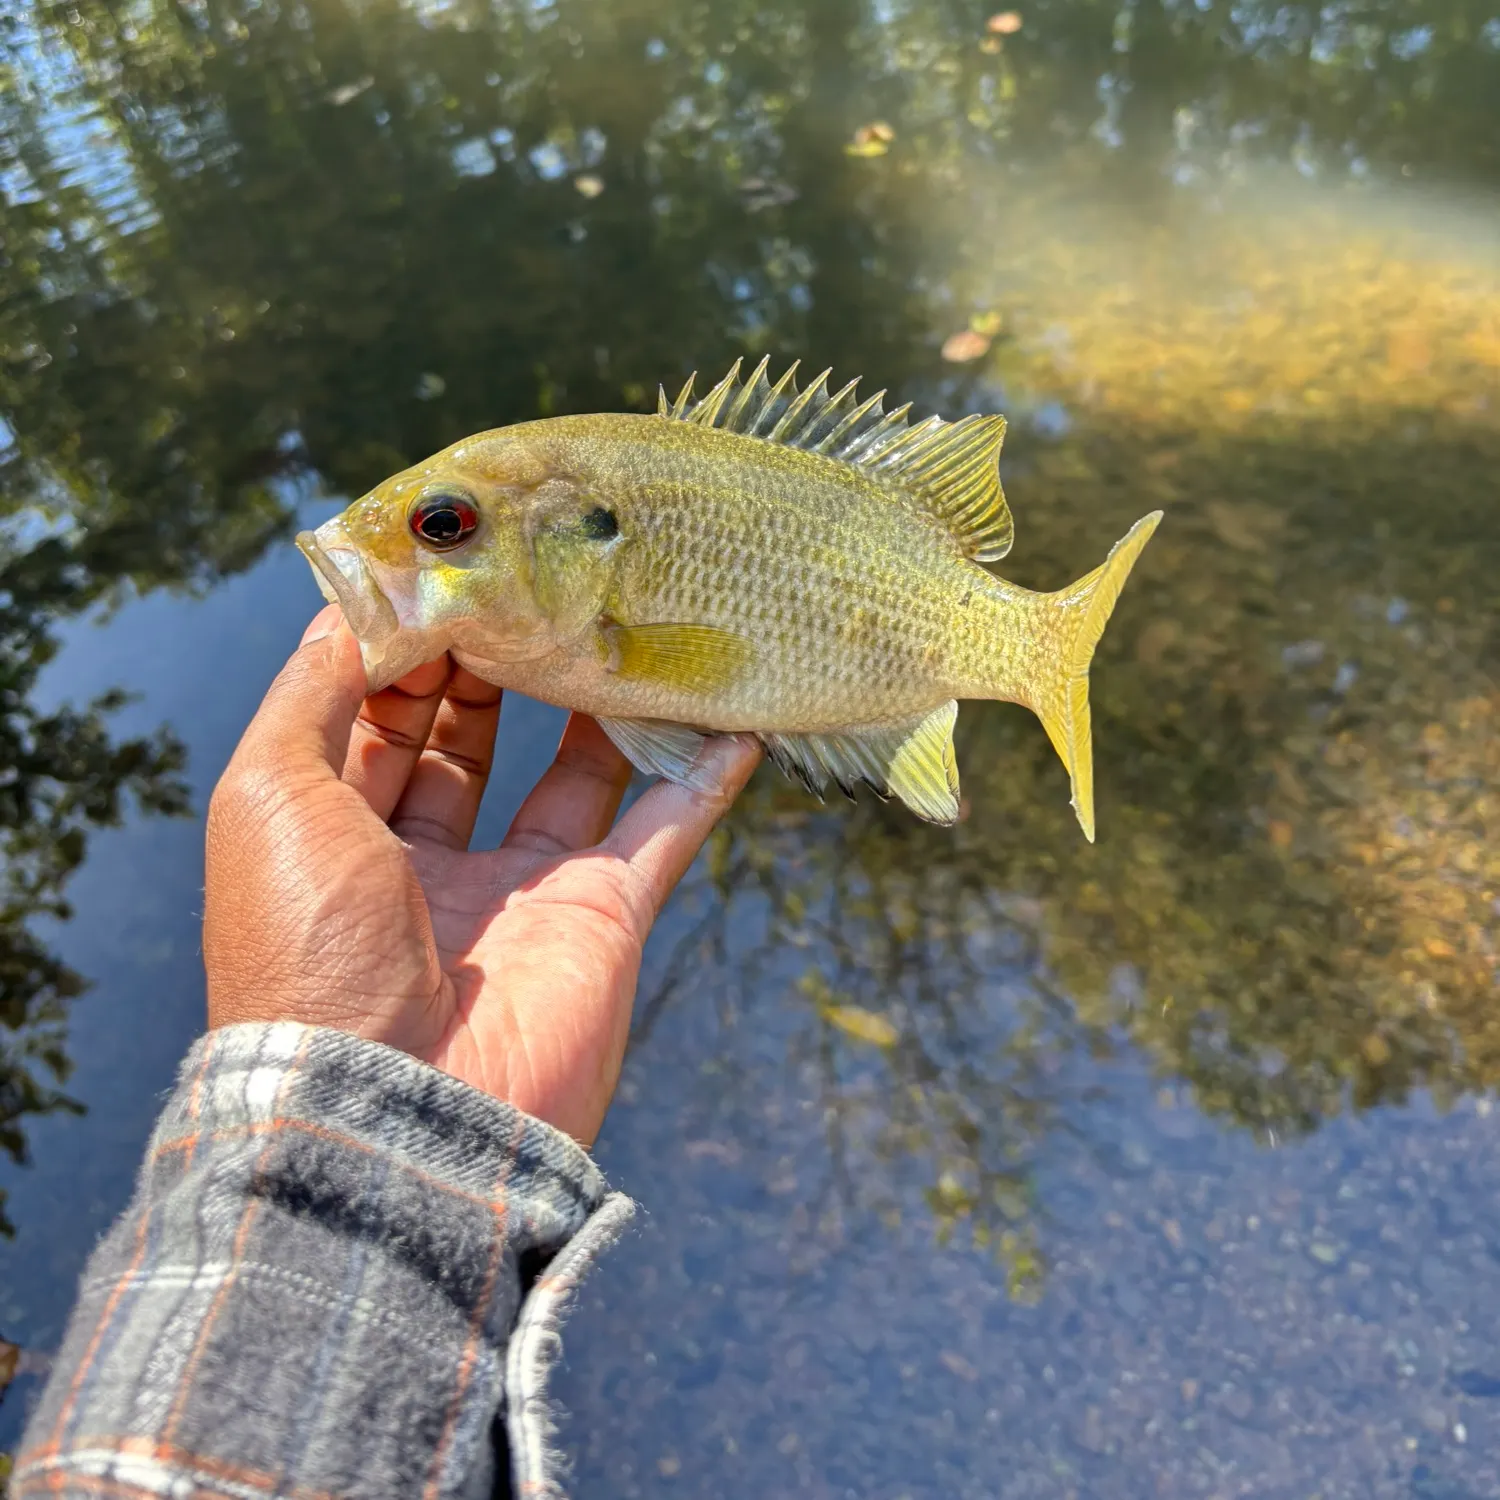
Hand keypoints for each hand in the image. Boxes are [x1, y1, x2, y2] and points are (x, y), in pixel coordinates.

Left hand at [204, 604, 760, 1143]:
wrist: (396, 1109)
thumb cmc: (309, 943)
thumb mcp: (268, 794)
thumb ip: (310, 693)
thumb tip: (359, 603)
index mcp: (337, 837)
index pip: (375, 715)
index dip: (406, 642)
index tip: (447, 565)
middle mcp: (428, 862)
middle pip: (471, 736)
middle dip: (495, 658)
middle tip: (532, 576)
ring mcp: (521, 892)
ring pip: (571, 775)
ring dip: (593, 704)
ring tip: (619, 618)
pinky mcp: (602, 919)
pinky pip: (662, 834)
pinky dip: (699, 780)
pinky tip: (731, 720)